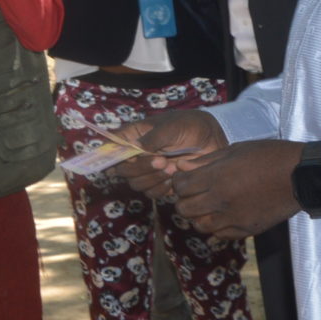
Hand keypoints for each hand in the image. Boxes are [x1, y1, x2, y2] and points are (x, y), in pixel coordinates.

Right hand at [110, 110, 227, 199]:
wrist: (212, 140)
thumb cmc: (190, 126)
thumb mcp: (171, 127)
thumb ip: (152, 138)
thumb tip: (135, 148)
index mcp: (134, 136)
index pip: (112, 146)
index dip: (108, 156)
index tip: (116, 161)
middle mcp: (137, 155)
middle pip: (123, 170)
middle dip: (140, 168)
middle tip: (162, 161)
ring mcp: (148, 170)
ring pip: (136, 184)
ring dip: (152, 179)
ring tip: (171, 168)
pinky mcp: (161, 183)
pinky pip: (152, 193)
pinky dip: (161, 188)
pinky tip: (174, 178)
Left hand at [169, 139, 305, 239]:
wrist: (300, 176)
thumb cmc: (268, 156)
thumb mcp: (235, 150)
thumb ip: (206, 161)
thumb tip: (181, 166)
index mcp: (216, 178)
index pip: (180, 187)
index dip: (179, 182)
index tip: (185, 179)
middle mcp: (220, 201)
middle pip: (184, 209)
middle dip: (184, 200)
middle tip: (194, 193)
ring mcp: (233, 218)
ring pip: (200, 226)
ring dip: (198, 216)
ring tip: (207, 206)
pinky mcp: (246, 230)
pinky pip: (220, 236)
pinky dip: (216, 229)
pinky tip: (221, 218)